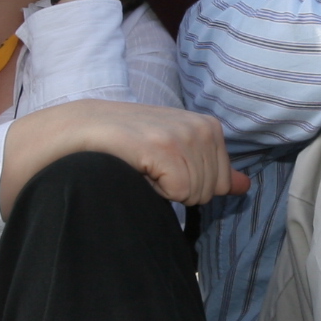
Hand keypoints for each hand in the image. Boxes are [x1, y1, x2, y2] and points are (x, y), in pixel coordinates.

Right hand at [0, 99, 249, 210]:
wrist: (77, 132)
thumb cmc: (124, 147)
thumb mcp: (172, 154)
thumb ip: (211, 170)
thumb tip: (244, 186)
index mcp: (208, 127)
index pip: (221, 184)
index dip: (188, 186)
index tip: (162, 168)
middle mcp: (201, 127)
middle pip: (211, 192)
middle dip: (179, 190)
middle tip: (148, 168)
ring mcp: (183, 134)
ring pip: (195, 194)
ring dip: (163, 190)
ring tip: (140, 166)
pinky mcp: (163, 146)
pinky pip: (180, 192)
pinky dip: (155, 191)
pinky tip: (136, 170)